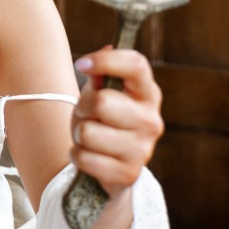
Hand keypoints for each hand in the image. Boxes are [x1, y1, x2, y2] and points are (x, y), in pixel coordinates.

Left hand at [71, 48, 163, 199]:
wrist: (112, 168)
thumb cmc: (104, 121)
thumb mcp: (101, 94)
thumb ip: (100, 77)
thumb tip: (103, 54)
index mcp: (147, 94)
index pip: (136, 65)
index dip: (106, 60)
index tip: (81, 64)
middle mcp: (151, 120)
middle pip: (101, 101)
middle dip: (82, 107)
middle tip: (86, 114)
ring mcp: (142, 150)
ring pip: (87, 132)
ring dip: (79, 134)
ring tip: (89, 137)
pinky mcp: (128, 174)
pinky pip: (84, 158)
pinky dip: (77, 156)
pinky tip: (90, 156)